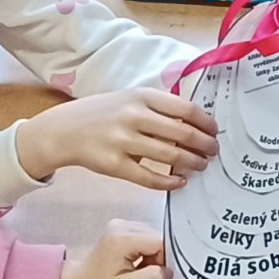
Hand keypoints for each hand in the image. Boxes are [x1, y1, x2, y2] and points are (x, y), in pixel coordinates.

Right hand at [17, 87, 218, 190]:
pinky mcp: (115, 165)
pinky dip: (170, 182)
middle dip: (204, 145)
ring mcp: (123, 141)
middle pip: (183, 133)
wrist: (64, 130)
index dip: (206, 122)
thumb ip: (158, 107)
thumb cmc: (102, 113)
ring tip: (200, 166)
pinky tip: (179, 182)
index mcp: (141, 96)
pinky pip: (150, 177)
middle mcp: (134, 116)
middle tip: (213, 152)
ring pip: (170, 156)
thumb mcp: (129, 98)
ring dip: (192, 163)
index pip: (185, 108)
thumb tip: (195, 123)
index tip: (214, 131)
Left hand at [60, 219, 169, 278]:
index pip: (159, 241)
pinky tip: (137, 263)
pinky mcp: (119, 228)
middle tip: (152, 275)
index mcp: (123, 239)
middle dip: (160, 256)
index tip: (163, 275)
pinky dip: (146, 251)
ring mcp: (119, 225)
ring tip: (142, 271)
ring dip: (153, 254)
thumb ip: (153, 276)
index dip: (167, 258)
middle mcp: (122, 226)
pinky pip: (143, 236)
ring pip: (152, 236)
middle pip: (156, 236)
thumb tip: (170, 270)